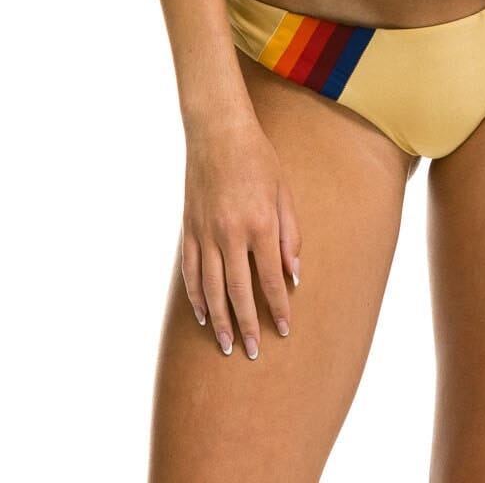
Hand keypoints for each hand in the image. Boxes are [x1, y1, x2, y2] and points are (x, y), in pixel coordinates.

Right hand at [181, 107, 302, 359]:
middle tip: (252, 352)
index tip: (283, 330)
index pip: (271, 278)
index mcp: (260, 224)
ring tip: (227, 345)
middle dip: (248, 325)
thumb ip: (290, 235)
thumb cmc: (258, 159)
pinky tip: (202, 315)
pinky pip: (191, 272)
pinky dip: (196, 297)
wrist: (218, 132)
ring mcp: (205, 233)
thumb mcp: (284, 192)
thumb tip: (295, 275)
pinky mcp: (189, 229)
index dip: (278, 307)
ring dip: (220, 320)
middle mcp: (231, 233)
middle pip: (239, 292)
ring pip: (211, 288)